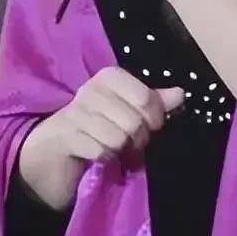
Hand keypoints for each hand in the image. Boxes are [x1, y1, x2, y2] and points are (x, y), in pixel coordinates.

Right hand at [45, 67, 186, 162]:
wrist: (55, 146)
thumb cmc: (97, 124)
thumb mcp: (127, 108)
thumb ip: (154, 101)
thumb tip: (181, 93)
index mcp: (110, 77)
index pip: (146, 97)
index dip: (154, 117)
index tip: (151, 125)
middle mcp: (92, 89)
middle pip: (134, 121)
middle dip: (137, 138)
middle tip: (130, 141)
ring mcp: (76, 111)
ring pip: (118, 138)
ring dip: (119, 150)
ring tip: (113, 146)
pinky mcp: (66, 135)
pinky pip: (100, 151)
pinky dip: (103, 158)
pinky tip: (97, 153)